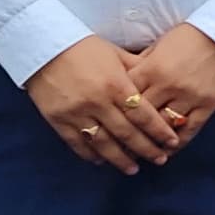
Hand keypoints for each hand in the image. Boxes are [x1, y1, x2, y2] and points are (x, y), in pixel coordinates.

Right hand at [26, 37, 179, 171]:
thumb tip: (158, 83)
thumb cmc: (83, 47)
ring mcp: (76, 113)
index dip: (159, 131)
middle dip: (146, 149)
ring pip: (103, 144)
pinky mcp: (58, 120)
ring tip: (133, 169)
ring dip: (120, 159)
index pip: (143, 115)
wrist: (43, 45)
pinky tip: (102, 161)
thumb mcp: (115, 54)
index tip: (171, 142)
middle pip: (127, 134)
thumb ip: (137, 70)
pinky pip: (77, 144)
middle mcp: (97, 102)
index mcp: (115, 84)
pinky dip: (91, 155)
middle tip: (160, 160)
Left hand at [126, 24, 214, 143]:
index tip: (109, 125)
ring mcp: (189, 96)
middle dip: (130, 131)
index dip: (115, 112)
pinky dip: (177, 143)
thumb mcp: (158, 46)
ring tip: (142, 151)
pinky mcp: (208, 104)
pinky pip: (189, 130)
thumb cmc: (189, 37)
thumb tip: (124, 84)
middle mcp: (168, 85)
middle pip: (141, 117)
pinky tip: (168, 149)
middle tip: (119, 145)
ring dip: (152, 142)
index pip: (126, 97)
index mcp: (152, 68)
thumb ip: (141, 67)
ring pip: (164, 127)